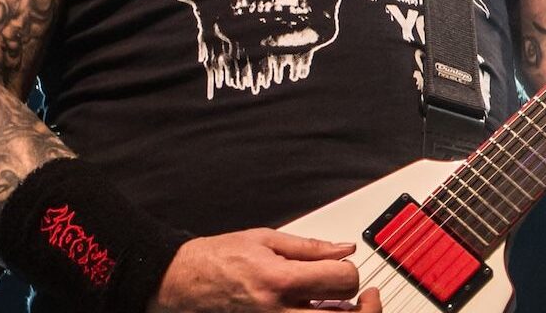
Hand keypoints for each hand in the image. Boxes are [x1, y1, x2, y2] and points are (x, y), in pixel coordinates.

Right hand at [148, 229, 378, 312]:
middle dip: (359, 304)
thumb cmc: (218, 259)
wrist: (184, 282)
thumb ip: (311, 247)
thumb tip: (344, 249)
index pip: (342, 280)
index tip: (345, 264)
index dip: (351, 270)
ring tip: (341, 304)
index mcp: (280, 280)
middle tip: (361, 294)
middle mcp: (278, 310)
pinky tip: (317, 310)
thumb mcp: (266, 240)